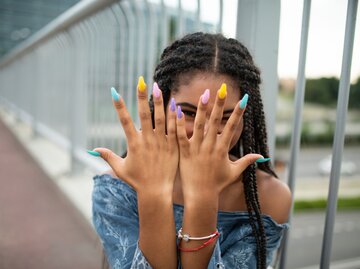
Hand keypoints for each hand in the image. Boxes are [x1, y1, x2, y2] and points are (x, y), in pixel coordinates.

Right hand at [92, 79, 177, 194]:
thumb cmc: (137, 181)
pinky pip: (174, 129)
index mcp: (133, 144)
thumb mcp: (120, 168)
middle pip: (144, 115)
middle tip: (141, 82)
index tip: (114, 92)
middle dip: (141, 97)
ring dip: (159, 102)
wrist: (156, 192)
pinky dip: (174, 117)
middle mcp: (147, 141)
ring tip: (158, 88)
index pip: (124, 121)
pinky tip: (175, 104)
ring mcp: (161, 143)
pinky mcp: (172, 147)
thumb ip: (107, 156)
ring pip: (160, 119)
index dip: (119, 106)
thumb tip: (92, 149)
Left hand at [176, 85, 263, 197]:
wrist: (201, 196)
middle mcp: (211, 146)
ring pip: (199, 125)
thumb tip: (262, 156)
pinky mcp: (184, 152)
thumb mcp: (234, 172)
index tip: (243, 99)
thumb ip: (247, 161)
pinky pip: (181, 136)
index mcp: (223, 149)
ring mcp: (197, 148)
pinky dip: (179, 124)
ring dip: (202, 109)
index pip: (232, 127)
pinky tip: (177, 111)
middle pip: (216, 121)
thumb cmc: (217, 184)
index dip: (238, 113)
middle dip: (219, 104)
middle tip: (222, 88)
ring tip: (204, 94)